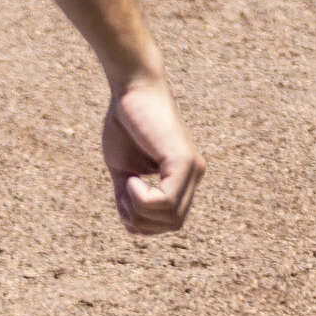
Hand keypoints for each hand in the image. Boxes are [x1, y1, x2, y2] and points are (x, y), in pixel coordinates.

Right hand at [104, 77, 201, 234]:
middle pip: (172, 224)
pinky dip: (141, 199)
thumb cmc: (126, 124)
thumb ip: (129, 196)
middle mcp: (194, 174)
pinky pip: (165, 201)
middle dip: (140, 220)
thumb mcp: (124, 169)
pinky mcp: (183, 160)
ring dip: (139, 209)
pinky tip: (132, 179)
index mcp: (182, 177)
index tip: (122, 197)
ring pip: (170, 217)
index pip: (170, 221)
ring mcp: (192, 168)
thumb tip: (132, 226)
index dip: (142, 222)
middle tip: (123, 192)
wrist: (133, 90)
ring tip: (128, 184)